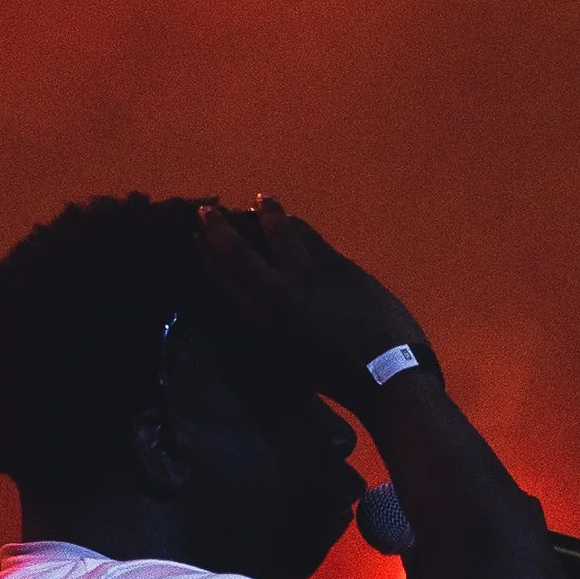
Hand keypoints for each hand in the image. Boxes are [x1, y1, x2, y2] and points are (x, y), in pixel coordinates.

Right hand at [196, 197, 431, 414]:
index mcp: (262, 320)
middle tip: (206, 210)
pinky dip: (300, 225)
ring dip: (267, 213)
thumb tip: (258, 299)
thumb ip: (269, 325)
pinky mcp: (339, 265)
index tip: (195, 237)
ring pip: (280, 231)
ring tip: (261, 200)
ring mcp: (310, 273)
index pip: (223, 280)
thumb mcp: (286, 357)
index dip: (205, 255)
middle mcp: (279, 291)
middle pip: (240, 251)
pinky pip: (312, 237)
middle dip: (219, 227)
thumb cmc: (333, 378)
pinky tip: (296, 221)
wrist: (384, 373)